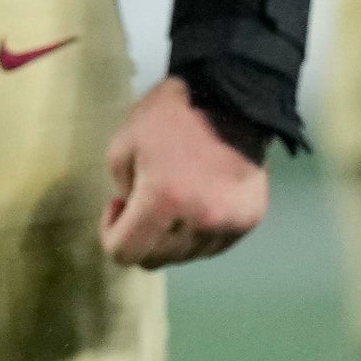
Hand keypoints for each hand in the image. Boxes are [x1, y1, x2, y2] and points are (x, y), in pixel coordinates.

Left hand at [102, 79, 272, 267]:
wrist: (232, 100)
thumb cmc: (171, 117)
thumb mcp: (123, 144)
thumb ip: (121, 189)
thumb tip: (133, 215)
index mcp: (163, 202)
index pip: (126, 253)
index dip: (110, 233)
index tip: (118, 204)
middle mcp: (199, 222)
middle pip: (155, 260)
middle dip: (140, 236)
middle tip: (142, 201)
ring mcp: (229, 226)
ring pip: (184, 257)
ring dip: (170, 237)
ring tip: (173, 199)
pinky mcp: (249, 221)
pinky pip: (212, 246)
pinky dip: (197, 233)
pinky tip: (196, 202)